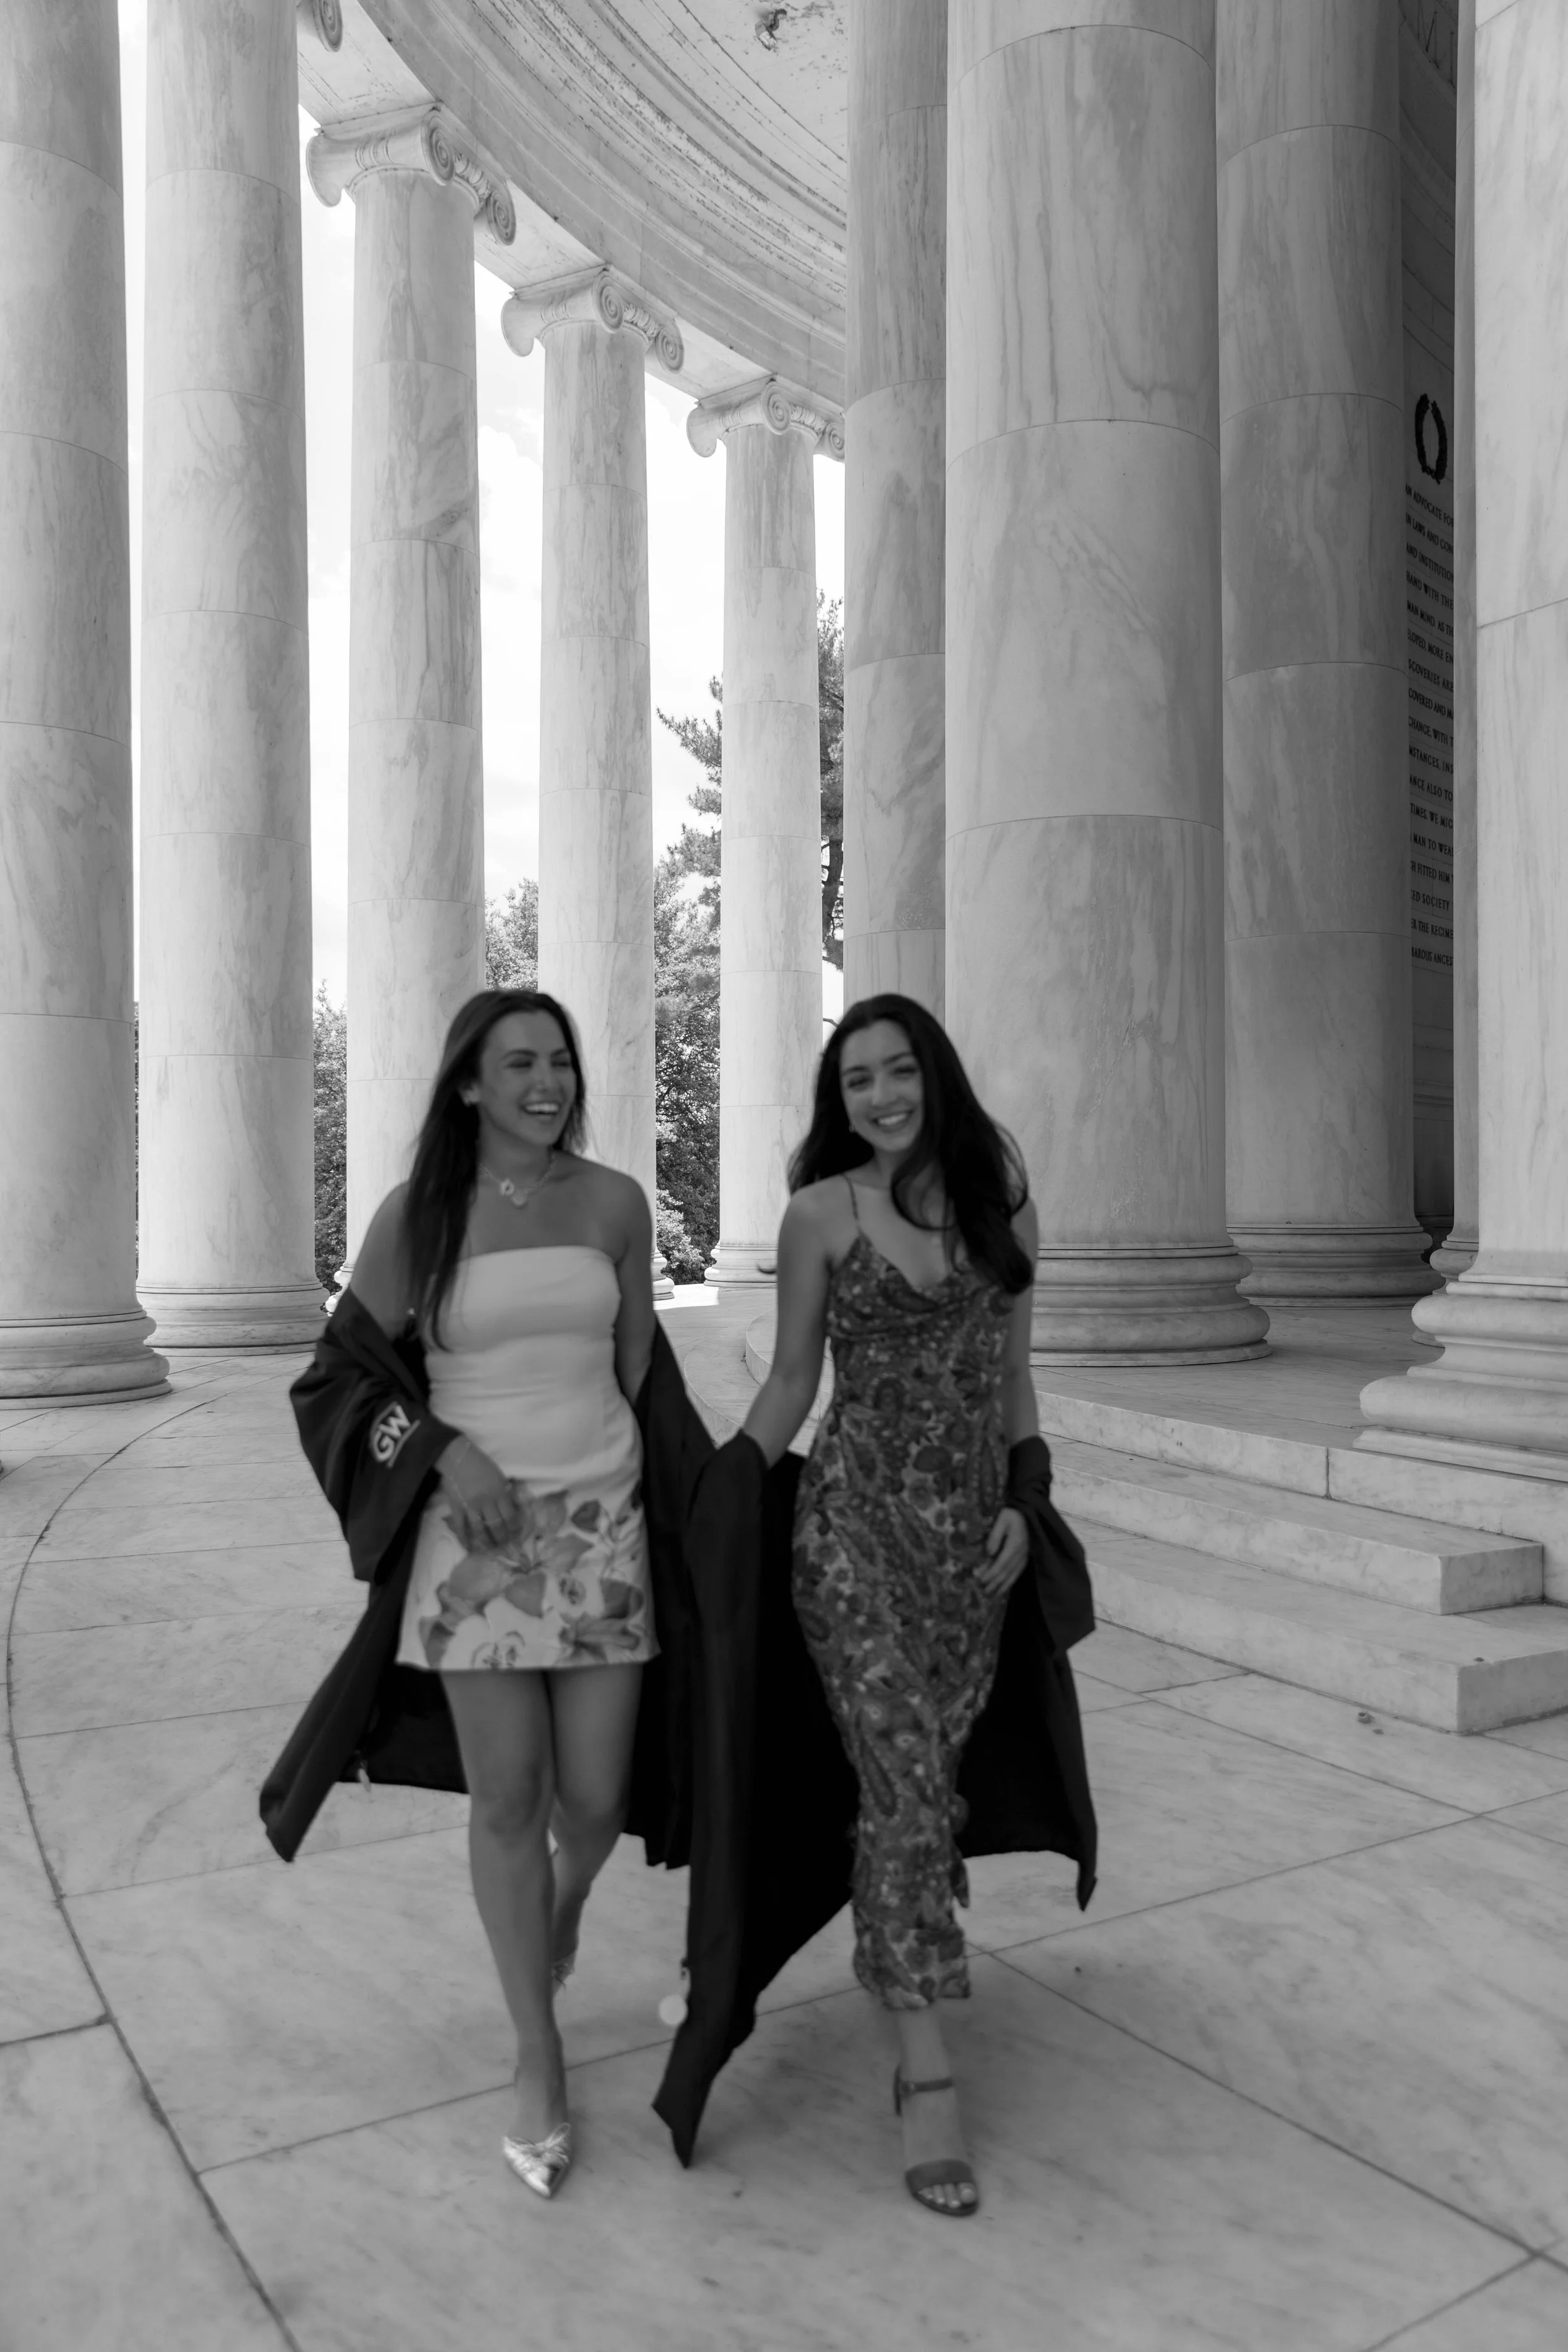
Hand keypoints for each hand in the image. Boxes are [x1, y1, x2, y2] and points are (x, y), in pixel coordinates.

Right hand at [438, 1436, 522, 1553]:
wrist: (459, 1458)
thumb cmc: (482, 1465)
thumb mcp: (500, 1477)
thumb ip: (506, 1494)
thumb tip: (514, 1509)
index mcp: (500, 1492)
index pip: (511, 1516)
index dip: (515, 1528)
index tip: (516, 1533)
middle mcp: (487, 1501)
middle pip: (497, 1526)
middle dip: (502, 1538)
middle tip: (504, 1543)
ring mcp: (471, 1506)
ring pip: (481, 1530)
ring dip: (487, 1541)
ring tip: (491, 1547)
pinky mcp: (457, 1508)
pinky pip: (461, 1527)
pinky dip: (465, 1539)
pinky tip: (469, 1548)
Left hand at [975, 1505, 1028, 1597]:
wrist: (1028, 1511)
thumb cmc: (1012, 1514)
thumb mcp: (1002, 1520)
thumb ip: (995, 1536)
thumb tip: (989, 1553)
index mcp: (1014, 1544)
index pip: (1001, 1563)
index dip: (991, 1573)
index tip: (981, 1580)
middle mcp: (1021, 1553)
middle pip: (1006, 1572)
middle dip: (995, 1582)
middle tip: (984, 1592)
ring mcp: (1025, 1555)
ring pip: (1013, 1574)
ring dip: (1003, 1585)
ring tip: (994, 1594)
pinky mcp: (1026, 1556)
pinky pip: (1019, 1571)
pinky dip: (1012, 1580)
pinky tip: (1006, 1586)